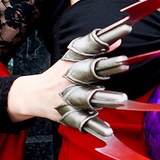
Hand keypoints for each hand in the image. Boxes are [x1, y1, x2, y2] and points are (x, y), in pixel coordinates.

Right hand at [7, 36, 126, 124]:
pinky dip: (96, 128)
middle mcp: (72, 78)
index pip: (93, 44)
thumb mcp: (74, 59)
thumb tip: (117, 41)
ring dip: (106, 98)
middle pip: (91, 70)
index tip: (126, 28)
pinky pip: (85, 123)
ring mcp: (70, 98)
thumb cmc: (59, 75)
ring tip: (123, 99)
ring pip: (90, 98)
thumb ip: (96, 50)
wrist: (33, 96)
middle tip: (125, 62)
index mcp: (74, 61)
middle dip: (108, 66)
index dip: (108, 35)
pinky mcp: (70, 116)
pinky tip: (109, 131)